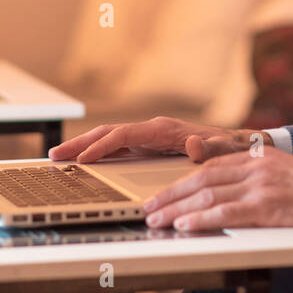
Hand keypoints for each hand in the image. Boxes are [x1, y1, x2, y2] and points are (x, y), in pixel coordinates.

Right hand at [47, 116, 270, 163]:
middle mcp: (152, 130)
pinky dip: (97, 153)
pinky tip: (83, 163)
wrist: (238, 145)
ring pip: (108, 139)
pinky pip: (116, 148)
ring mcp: (148, 138)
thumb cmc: (229, 146)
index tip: (83, 160)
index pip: (124, 135)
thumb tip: (195, 143)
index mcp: (164, 129)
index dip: (102, 147)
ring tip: (59, 158)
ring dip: (83, 147)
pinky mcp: (148, 147)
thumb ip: (210, 147)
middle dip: (81, 144)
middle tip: (55, 156)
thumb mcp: (222, 148)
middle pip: (108, 133)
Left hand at [142, 148, 292, 241]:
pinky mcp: (270, 208)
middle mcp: (257, 167)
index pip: (210, 166)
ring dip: (177, 209)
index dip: (182, 180)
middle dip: (171, 195)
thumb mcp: (286, 170)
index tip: (163, 193)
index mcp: (259, 157)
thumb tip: (230, 188)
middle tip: (149, 208)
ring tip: (158, 220)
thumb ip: (258, 174)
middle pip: (202, 179)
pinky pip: (227, 214)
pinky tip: (185, 226)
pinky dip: (201, 220)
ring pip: (208, 196)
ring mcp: (263, 187)